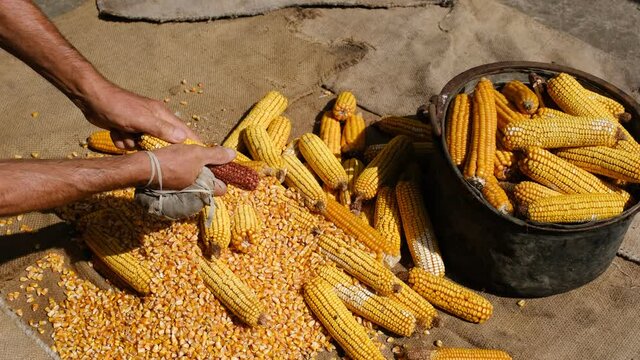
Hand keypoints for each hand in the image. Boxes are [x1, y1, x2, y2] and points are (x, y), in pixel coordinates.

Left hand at [78, 83, 199, 148]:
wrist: (91, 98)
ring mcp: (140, 125)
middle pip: (162, 142)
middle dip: (151, 146)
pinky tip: (116, 131)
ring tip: (124, 132)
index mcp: (162, 115)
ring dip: (132, 144)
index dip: (191, 143)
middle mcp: (154, 120)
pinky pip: (130, 144)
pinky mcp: (128, 130)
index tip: (196, 158)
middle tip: (141, 142)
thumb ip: (162, 129)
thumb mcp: (141, 119)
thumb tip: (183, 138)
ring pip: (144, 146)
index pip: (183, 131)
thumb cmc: (118, 106)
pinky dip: (122, 141)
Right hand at [147, 144, 235, 193]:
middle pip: (208, 184)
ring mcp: (180, 193)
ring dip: (194, 170)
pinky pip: (181, 179)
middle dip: (208, 172)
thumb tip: (232, 154)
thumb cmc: (171, 161)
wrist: (141, 167)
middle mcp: (193, 195)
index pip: (222, 189)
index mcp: (203, 190)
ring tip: (189, 155)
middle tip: (204, 157)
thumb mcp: (197, 154)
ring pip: (194, 181)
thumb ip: (216, 155)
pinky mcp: (169, 188)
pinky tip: (177, 158)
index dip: (224, 176)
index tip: (221, 164)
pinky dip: (182, 170)